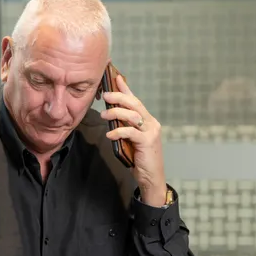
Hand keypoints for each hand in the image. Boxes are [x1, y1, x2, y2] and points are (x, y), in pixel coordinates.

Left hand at [100, 75, 166, 206]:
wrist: (151, 177)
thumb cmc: (139, 159)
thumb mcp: (130, 140)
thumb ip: (124, 127)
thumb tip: (110, 116)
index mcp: (148, 121)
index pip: (136, 101)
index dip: (126, 89)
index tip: (116, 78)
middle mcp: (152, 123)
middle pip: (134, 104)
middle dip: (119, 97)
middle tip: (105, 95)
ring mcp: (151, 132)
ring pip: (132, 115)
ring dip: (116, 113)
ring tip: (103, 114)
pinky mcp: (147, 142)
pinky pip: (130, 132)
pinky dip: (118, 131)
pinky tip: (110, 134)